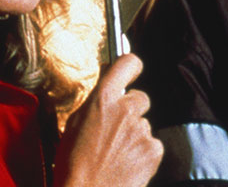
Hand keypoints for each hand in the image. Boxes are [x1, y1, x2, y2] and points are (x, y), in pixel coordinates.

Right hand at [54, 54, 163, 186]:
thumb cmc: (73, 165)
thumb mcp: (74, 124)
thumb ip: (95, 101)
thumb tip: (107, 82)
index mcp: (102, 99)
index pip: (128, 63)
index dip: (131, 66)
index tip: (131, 70)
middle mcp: (125, 109)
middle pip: (140, 98)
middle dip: (131, 110)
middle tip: (115, 130)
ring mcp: (142, 130)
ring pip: (144, 124)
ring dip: (134, 135)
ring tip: (116, 154)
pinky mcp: (154, 150)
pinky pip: (152, 144)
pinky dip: (143, 153)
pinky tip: (127, 164)